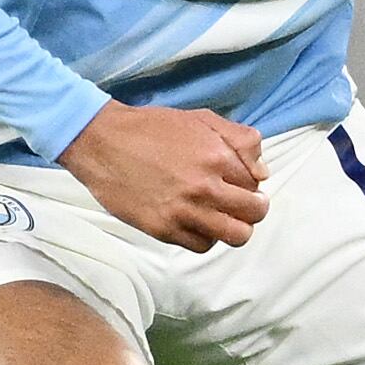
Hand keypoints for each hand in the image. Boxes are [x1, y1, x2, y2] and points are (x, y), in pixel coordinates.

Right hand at [60, 102, 267, 248]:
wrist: (102, 143)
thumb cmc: (152, 128)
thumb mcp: (201, 119)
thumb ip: (240, 140)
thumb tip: (262, 173)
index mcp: (218, 156)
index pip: (256, 184)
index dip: (251, 184)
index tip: (239, 184)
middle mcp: (205, 187)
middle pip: (253, 213)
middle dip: (252, 209)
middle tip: (240, 204)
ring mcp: (184, 211)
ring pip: (235, 235)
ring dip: (235, 228)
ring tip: (223, 218)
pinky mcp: (164, 229)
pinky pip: (202, 245)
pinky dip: (205, 237)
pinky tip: (196, 222)